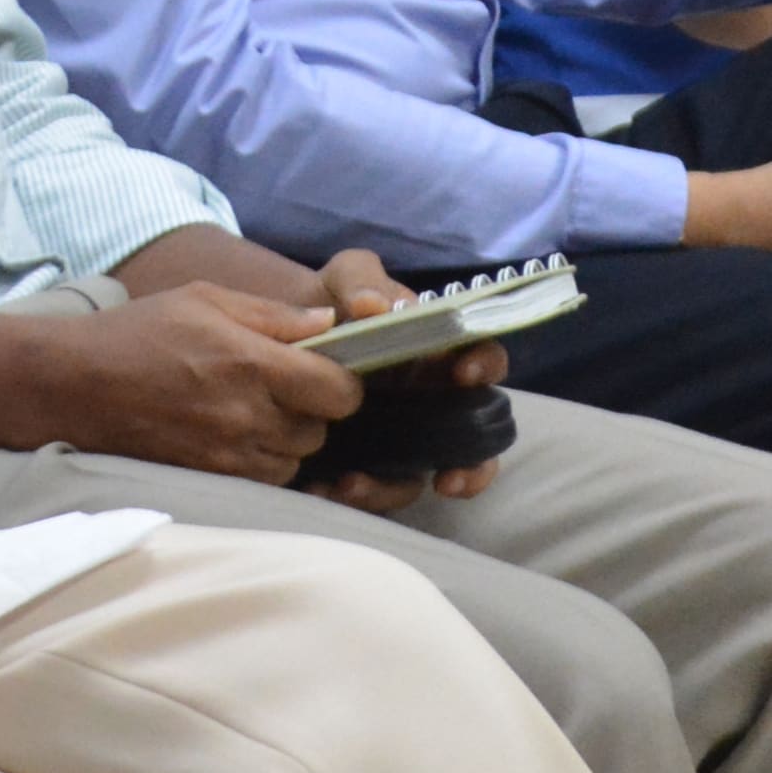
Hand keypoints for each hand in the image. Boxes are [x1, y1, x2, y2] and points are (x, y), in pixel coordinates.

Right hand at [19, 284, 369, 485]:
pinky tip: (237, 436)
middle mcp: (245, 415)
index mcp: (252, 364)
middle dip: (314, 411)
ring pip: (294, 459)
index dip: (344, 383)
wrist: (71, 385)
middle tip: (284, 389)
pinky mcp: (208, 478)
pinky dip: (263, 462)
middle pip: (320, 430)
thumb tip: (329, 323)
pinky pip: (263, 480)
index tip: (327, 372)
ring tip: (255, 412)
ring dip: (288, 440)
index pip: (340, 392)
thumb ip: (274, 315)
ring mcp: (226, 453)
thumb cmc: (138, 332)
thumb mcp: (206, 299)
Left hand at [303, 249, 506, 502]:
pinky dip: (353, 496)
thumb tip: (374, 306)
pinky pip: (374, 488)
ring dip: (393, 489)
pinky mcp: (370, 460)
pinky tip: (320, 489)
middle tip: (449, 481)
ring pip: (422, 475)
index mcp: (442, 354)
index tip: (465, 375)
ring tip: (351, 487)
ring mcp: (404, 435)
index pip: (485, 360)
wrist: (286, 335)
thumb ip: (362, 281)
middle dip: (473, 466)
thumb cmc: (335, 301)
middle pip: (477, 439)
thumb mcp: (348, 276)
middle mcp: (434, 401)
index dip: (485, 367)